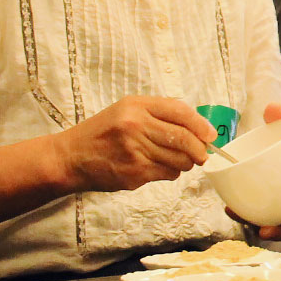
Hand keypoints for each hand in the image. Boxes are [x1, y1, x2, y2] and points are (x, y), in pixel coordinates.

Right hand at [54, 96, 214, 192]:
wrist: (69, 157)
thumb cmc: (101, 133)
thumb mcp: (126, 110)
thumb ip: (159, 113)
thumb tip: (198, 126)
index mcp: (136, 106)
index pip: (180, 112)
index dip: (201, 125)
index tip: (210, 135)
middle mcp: (135, 126)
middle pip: (184, 138)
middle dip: (199, 149)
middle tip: (203, 154)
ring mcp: (134, 151)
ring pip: (179, 160)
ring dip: (185, 163)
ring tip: (178, 160)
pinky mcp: (134, 174)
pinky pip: (167, 174)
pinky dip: (170, 172)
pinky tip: (158, 167)